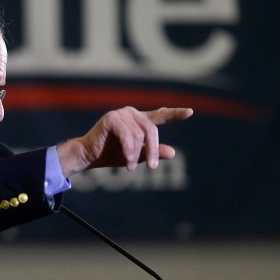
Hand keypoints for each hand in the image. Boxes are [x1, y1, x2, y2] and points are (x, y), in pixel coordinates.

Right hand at [57, 107, 192, 177]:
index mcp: (139, 120)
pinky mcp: (111, 118)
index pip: (160, 116)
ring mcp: (121, 114)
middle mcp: (132, 113)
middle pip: (151, 130)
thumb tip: (172, 152)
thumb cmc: (111, 154)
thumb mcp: (137, 156)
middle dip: (152, 150)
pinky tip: (127, 161)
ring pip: (139, 135)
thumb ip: (153, 152)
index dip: (175, 114)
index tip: (190, 112)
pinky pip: (127, 135)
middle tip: (153, 168)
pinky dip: (128, 150)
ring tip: (131, 167)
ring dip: (136, 154)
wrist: (89, 156)